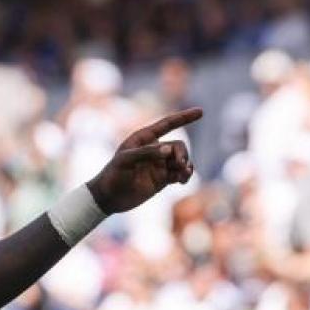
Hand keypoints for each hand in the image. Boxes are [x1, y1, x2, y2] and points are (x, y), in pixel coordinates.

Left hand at [86, 107, 201, 213]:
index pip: (167, 124)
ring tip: (183, 174)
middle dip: (182, 154)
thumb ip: (147, 153)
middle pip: (178, 146)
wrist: (108, 198)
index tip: (201, 111)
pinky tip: (183, 180)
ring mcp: (159, 164)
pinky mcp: (162, 179)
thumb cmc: (112, 175)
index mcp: (144, 139)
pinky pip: (180, 173)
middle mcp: (154, 149)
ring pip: (181, 160)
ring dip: (186, 166)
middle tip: (180, 164)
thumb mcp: (126, 160)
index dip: (184, 118)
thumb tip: (169, 150)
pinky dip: (185, 175)